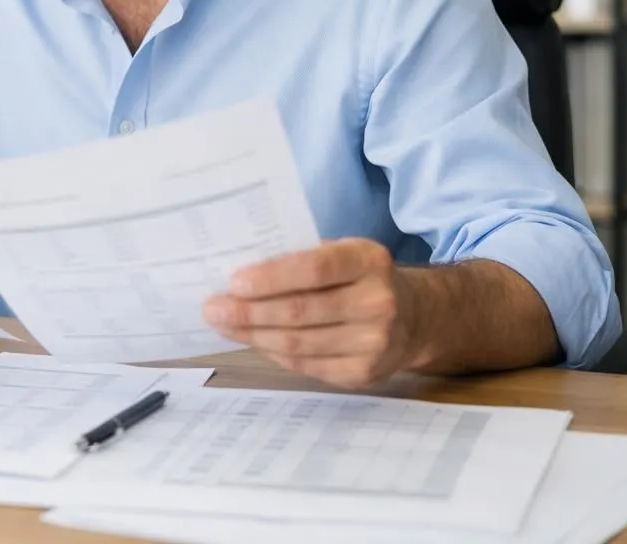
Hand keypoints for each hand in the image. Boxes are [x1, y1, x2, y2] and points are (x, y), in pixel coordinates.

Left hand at [204, 239, 418, 388]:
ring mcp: (374, 343)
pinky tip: (253, 341)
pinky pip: (305, 365)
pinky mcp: (363, 374)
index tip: (234, 282)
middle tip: (213, 308)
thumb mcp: (342, 252)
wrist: (413, 317)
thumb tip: (239, 275)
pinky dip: (273, 353)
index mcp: (369, 261)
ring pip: (298, 343)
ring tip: (223, 325)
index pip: (315, 269)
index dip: (272, 277)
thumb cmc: (359, 277)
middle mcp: (378, 303)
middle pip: (300, 311)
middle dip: (249, 311)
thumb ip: (301, 257)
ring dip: (253, 335)